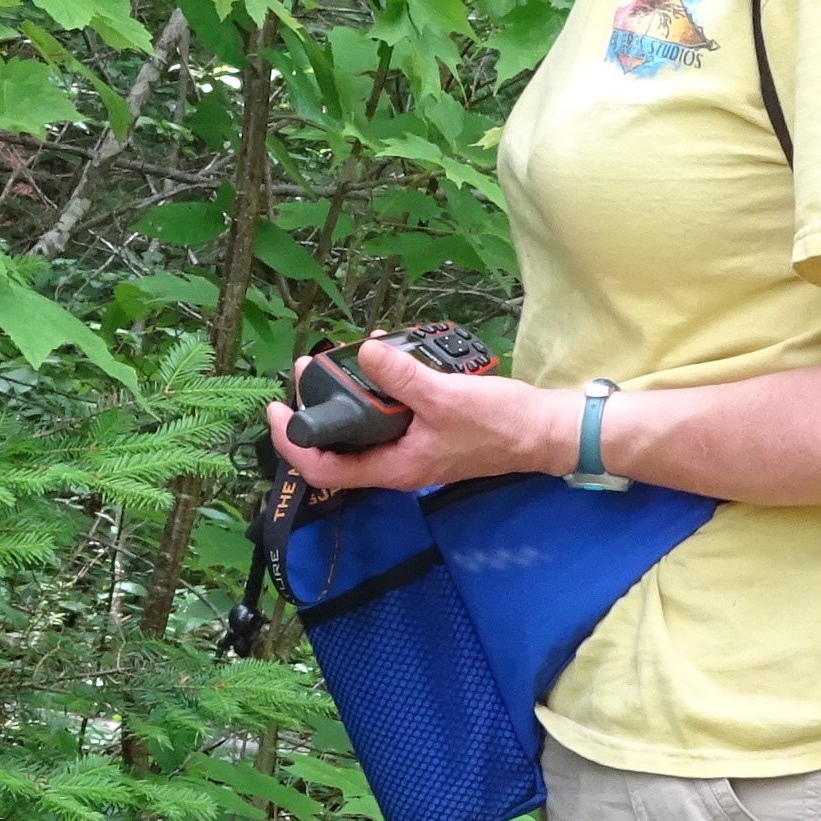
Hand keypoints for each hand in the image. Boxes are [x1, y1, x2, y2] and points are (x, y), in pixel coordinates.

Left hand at [267, 334, 578, 492]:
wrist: (545, 432)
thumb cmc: (499, 424)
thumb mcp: (445, 397)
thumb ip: (401, 378)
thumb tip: (364, 352)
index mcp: (392, 468)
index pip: (321, 469)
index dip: (290, 443)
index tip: (275, 410)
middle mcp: (395, 464)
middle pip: (336, 445)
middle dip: (317, 407)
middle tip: (310, 369)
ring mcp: (410, 449)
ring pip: (362, 427)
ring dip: (350, 393)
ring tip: (346, 356)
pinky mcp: (425, 433)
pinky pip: (389, 414)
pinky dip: (380, 388)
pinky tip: (386, 356)